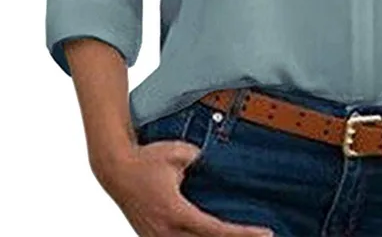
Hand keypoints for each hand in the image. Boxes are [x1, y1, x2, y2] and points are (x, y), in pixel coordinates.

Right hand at [93, 139, 273, 236]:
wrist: (116, 169)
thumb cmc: (146, 159)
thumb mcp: (177, 152)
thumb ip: (198, 157)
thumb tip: (210, 161)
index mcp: (177, 213)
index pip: (216, 230)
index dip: (243, 234)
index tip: (266, 233)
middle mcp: (167, 232)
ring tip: (239, 235)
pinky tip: (210, 234)